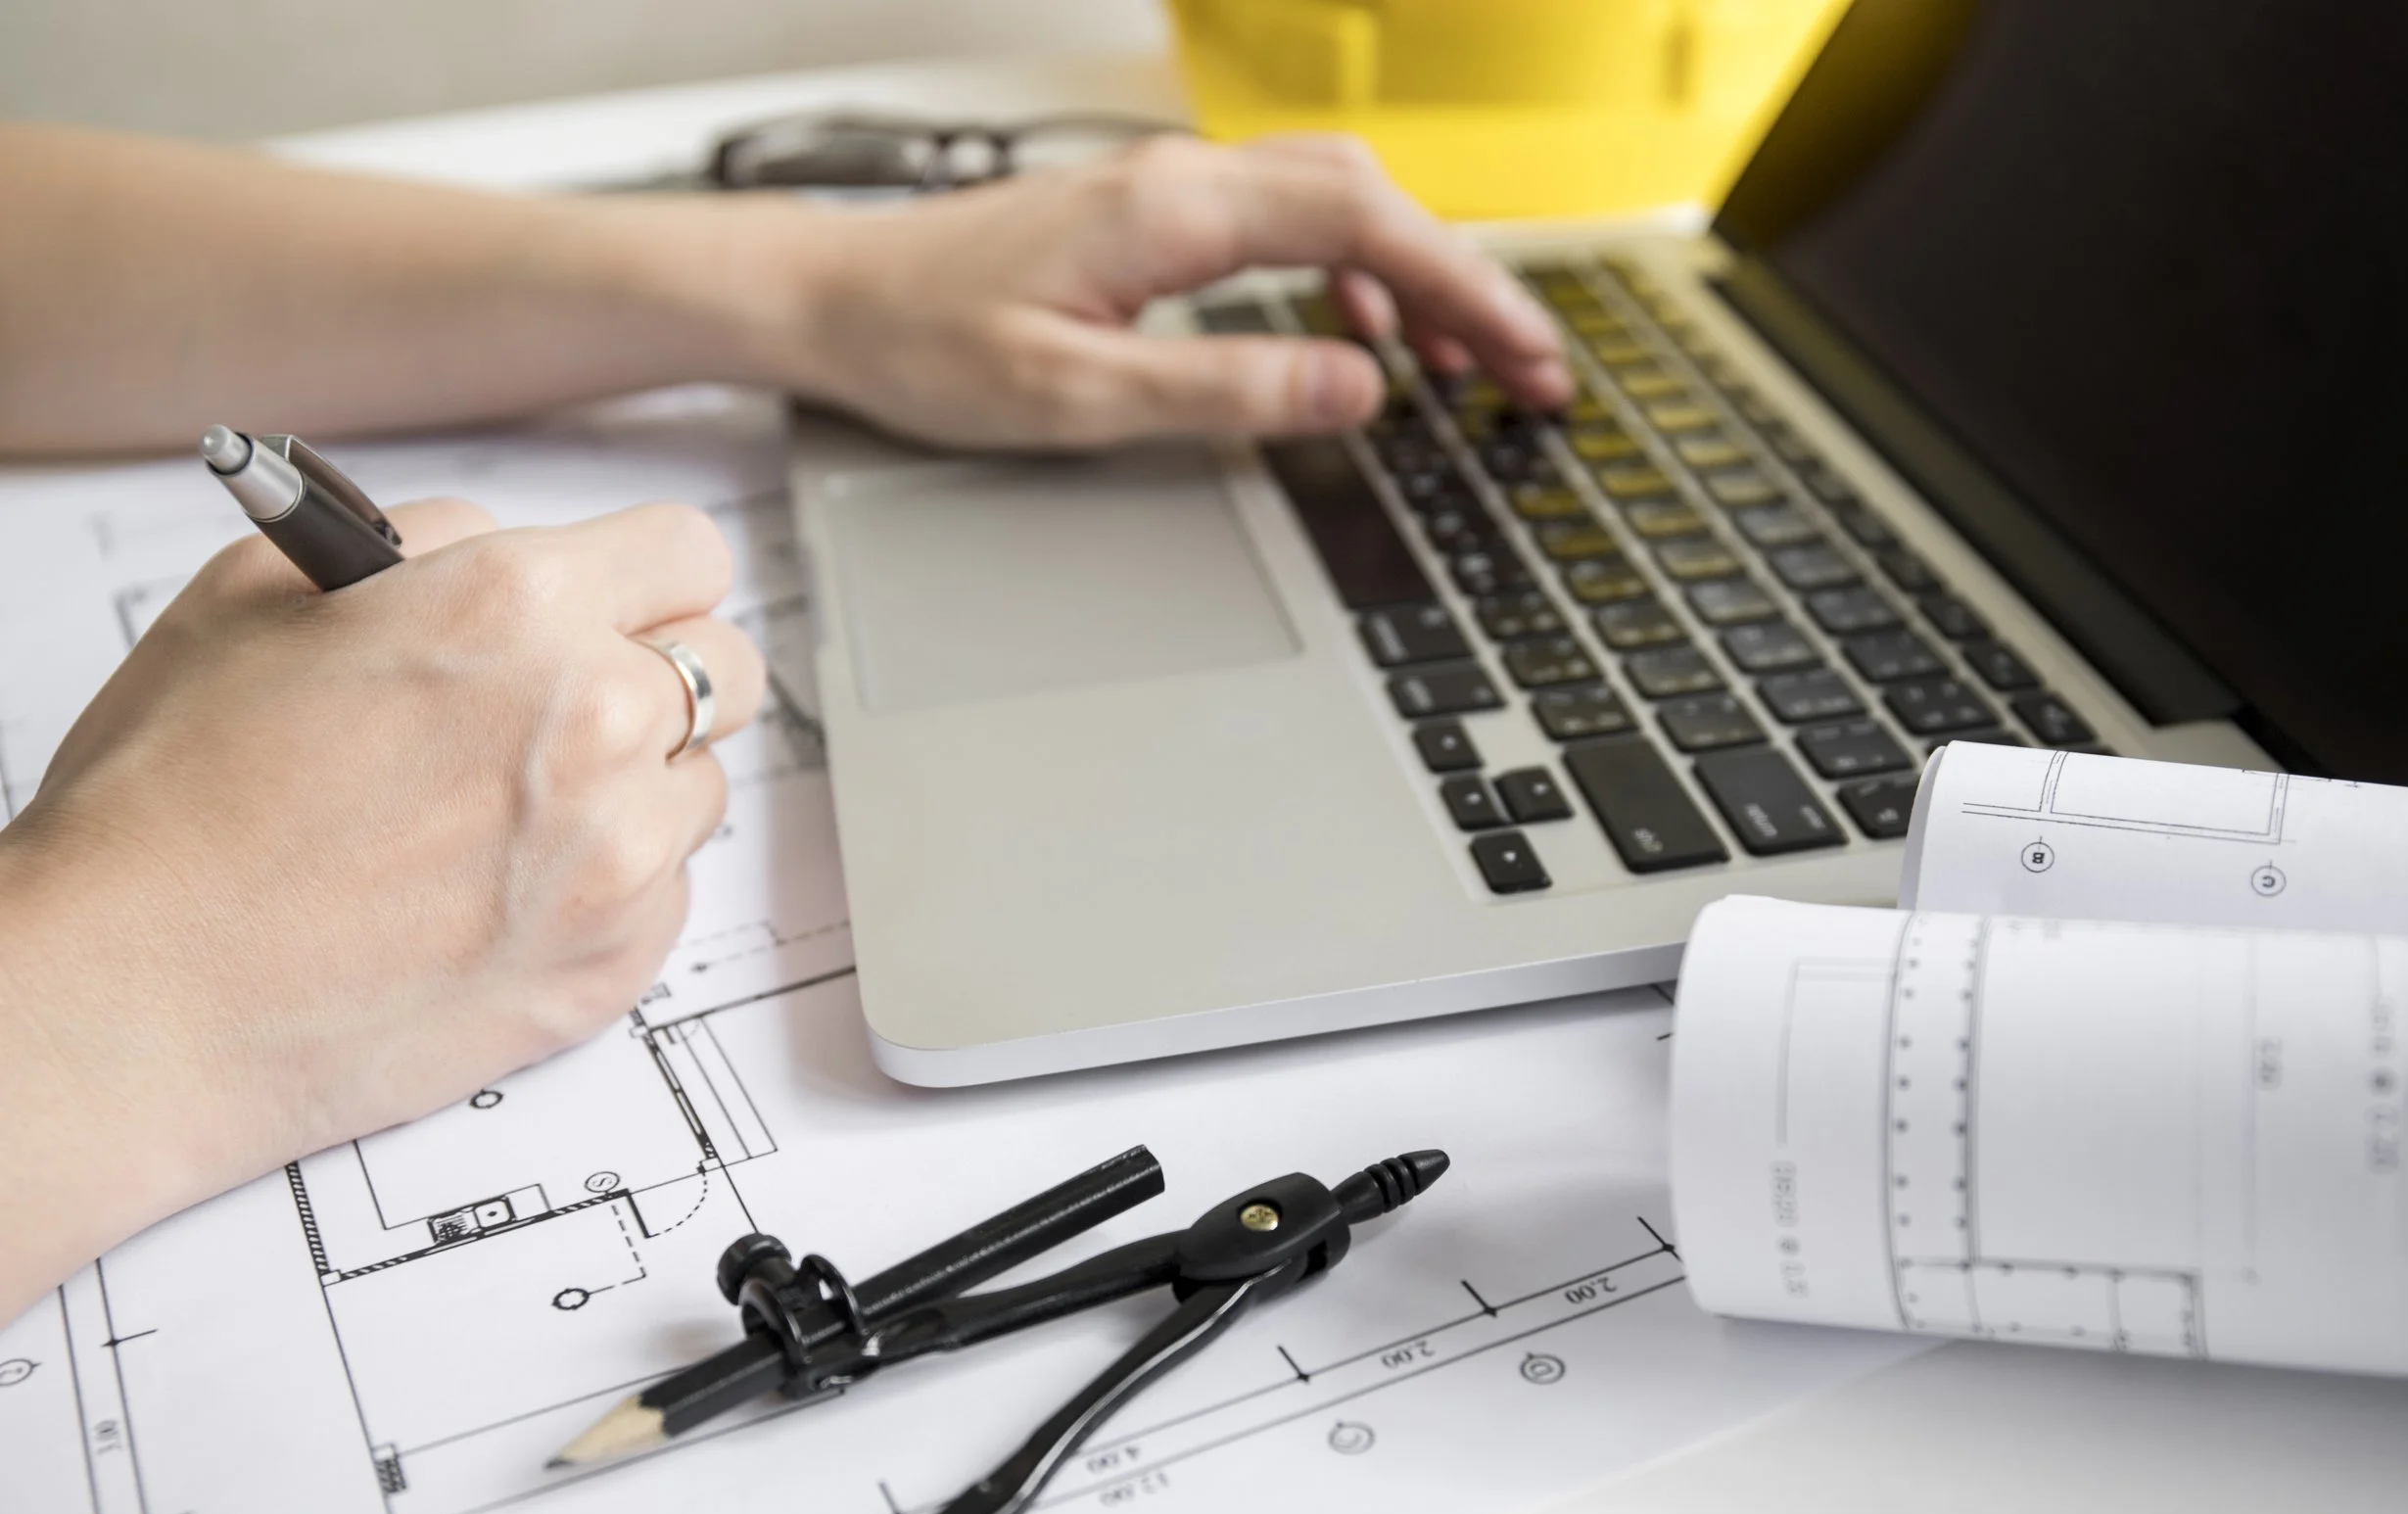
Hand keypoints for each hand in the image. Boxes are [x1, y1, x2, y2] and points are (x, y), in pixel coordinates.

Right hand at [0, 499, 765, 1318]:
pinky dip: (608, 886)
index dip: (644, 572)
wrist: (139, 1001)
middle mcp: (598, 724)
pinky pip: (666, 890)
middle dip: (658, 670)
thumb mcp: (261, 594)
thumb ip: (423, 545)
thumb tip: (497, 543)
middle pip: (727, 666)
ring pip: (698, 784)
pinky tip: (496, 890)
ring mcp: (622, 855)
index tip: (616, 600)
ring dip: (633, 785)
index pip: (690, 549)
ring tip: (501, 813)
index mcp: (518, 609)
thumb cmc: (172, 806)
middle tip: (566, 704)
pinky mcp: (618, 961)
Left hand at [757, 134, 1572, 448]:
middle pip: (1373, 203)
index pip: (1366, 226)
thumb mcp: (1078, 395)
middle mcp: (1182, 180)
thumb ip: (1225, 389)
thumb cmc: (927, 344)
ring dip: (1416, 279)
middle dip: (1466, 286)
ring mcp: (1170, 190)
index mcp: (1174, 211)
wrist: (833, 299)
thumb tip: (1356, 389)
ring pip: (1338, 207)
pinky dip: (1351, 276)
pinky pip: (1287, 224)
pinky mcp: (1154, 216)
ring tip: (1469, 365)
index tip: (1527, 354)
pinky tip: (1360, 340)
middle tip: (1530, 371)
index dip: (1464, 291)